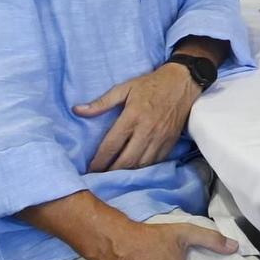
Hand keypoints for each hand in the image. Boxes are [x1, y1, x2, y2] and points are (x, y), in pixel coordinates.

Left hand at [79, 64, 201, 172]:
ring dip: (127, 173)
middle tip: (100, 177)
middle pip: (126, 160)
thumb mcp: (124, 88)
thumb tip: (77, 110)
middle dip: (111, 171)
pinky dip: (143, 169)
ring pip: (141, 164)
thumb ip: (101, 102)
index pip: (112, 145)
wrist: (183, 82)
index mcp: (132, 116)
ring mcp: (160, 138)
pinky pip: (155, 162)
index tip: (90, 169)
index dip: (99, 161)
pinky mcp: (170, 142)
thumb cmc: (151, 84)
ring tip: (115, 176)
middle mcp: (146, 130)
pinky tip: (134, 170)